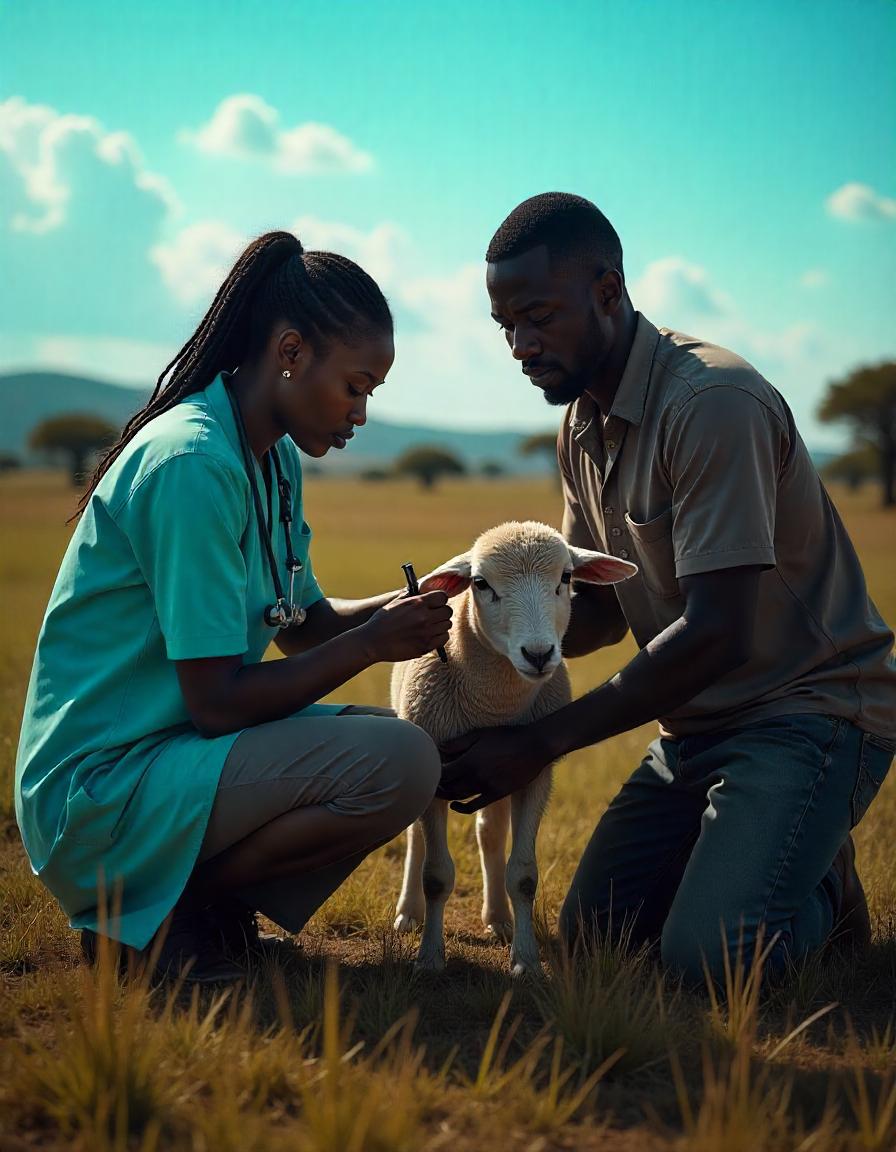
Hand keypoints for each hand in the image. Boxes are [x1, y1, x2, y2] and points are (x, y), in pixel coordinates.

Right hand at [361, 590, 451, 662]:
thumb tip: (422, 590)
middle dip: (442, 612)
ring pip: (447, 625)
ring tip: (431, 626)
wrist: (373, 642)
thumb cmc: (382, 621)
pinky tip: (431, 635)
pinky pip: (444, 638)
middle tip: (434, 616)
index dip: (440, 600)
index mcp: (417, 603)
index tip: (436, 603)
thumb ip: (411, 596)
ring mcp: (426, 632)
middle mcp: (424, 617)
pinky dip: (440, 636)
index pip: (443, 597)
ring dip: (441, 624)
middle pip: (448, 611)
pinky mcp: (425, 646)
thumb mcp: (395, 603)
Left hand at [437, 725, 552, 813]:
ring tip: (439, 791)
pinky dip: (461, 808)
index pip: (442, 774)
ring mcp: (486, 787)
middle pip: (448, 788)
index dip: (432, 774)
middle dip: (436, 787)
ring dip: (446, 796)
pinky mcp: (496, 794)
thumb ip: (459, 743)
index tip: (427, 771)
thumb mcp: (480, 734)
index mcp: (469, 761)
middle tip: (428, 783)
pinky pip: (474, 806)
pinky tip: (454, 805)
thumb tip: (439, 748)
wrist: (533, 747)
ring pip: (458, 797)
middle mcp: (476, 777)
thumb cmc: (506, 736)